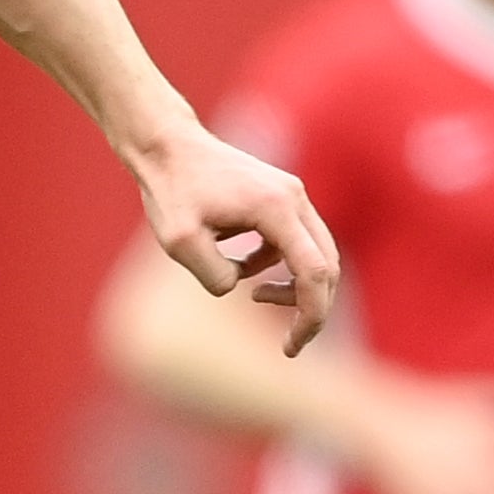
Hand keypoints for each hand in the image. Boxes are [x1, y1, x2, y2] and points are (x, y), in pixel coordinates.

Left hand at [137, 125, 341, 349]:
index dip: (311, 315)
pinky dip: (280, 265)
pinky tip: (243, 269)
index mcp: (276, 209)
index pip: (315, 272)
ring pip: (316, 254)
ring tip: (256, 295)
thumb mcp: (179, 241)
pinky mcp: (281, 197)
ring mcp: (291, 195)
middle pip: (327, 265)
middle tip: (289, 343)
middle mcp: (293, 198)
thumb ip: (214, 274)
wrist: (166, 146)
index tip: (291, 347)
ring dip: (295, 286)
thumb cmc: (170, 190)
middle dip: (312, 308)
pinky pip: (296, 243)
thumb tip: (238, 287)